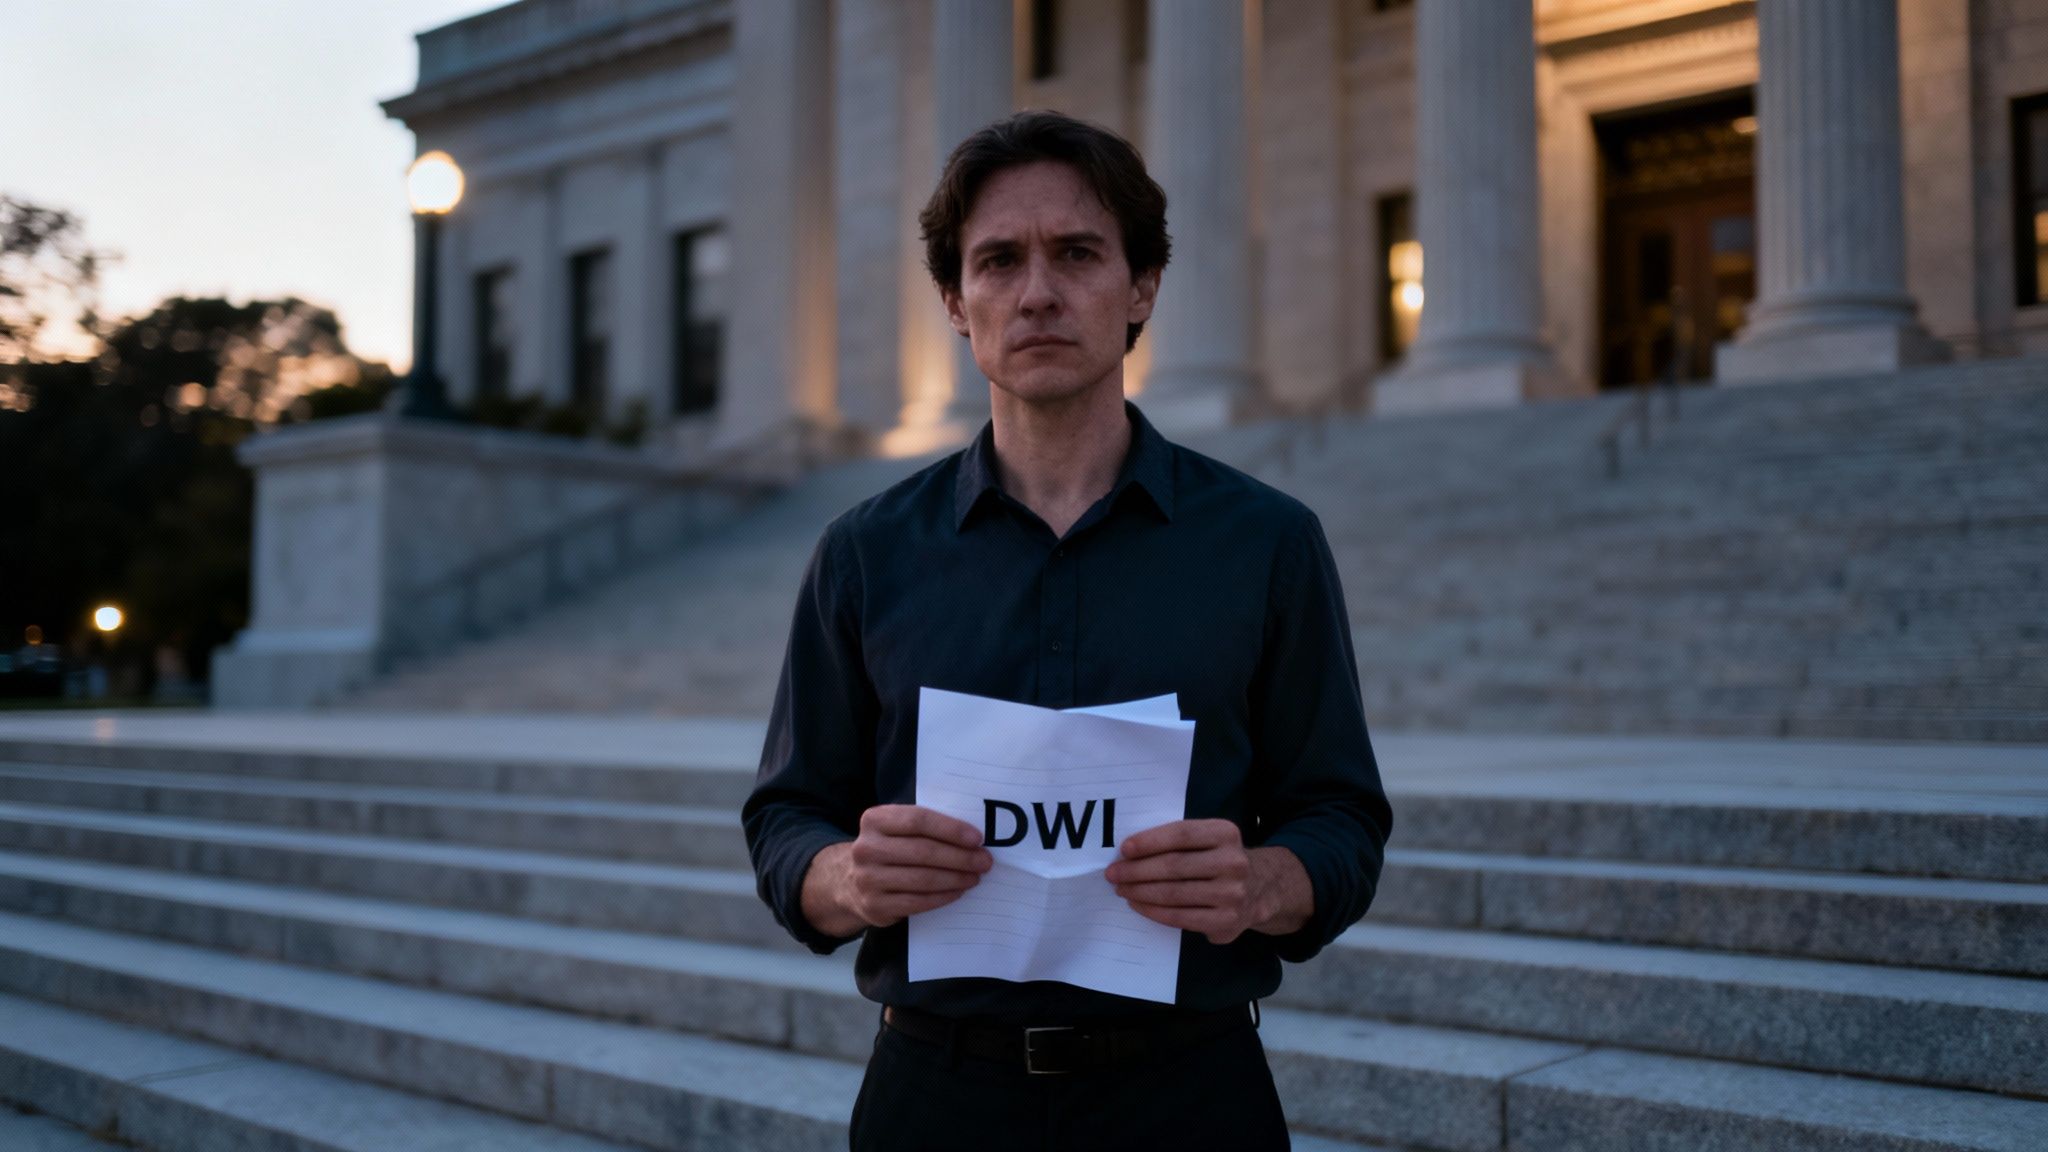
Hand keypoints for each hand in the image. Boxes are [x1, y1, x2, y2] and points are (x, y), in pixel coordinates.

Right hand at [803, 804, 992, 935]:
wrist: (849, 882)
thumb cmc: (887, 849)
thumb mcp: (895, 829)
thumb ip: (924, 826)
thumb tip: (971, 837)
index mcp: (874, 820)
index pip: (918, 820)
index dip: (950, 829)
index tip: (977, 838)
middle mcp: (866, 848)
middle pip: (923, 851)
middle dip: (960, 857)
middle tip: (984, 861)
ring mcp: (868, 879)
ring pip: (923, 879)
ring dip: (955, 878)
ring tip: (975, 877)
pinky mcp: (874, 906)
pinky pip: (917, 902)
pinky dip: (942, 897)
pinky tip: (958, 891)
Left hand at [1105, 820, 1311, 944]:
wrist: (1260, 889)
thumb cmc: (1219, 859)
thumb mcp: (1210, 839)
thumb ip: (1181, 840)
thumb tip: (1130, 851)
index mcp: (1226, 833)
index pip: (1181, 834)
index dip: (1150, 841)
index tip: (1124, 849)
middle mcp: (1233, 862)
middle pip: (1174, 866)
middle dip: (1137, 870)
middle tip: (1113, 873)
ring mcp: (1232, 894)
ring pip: (1174, 894)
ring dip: (1141, 892)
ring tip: (1122, 889)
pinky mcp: (1226, 921)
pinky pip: (1180, 917)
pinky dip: (1153, 911)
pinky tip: (1138, 905)